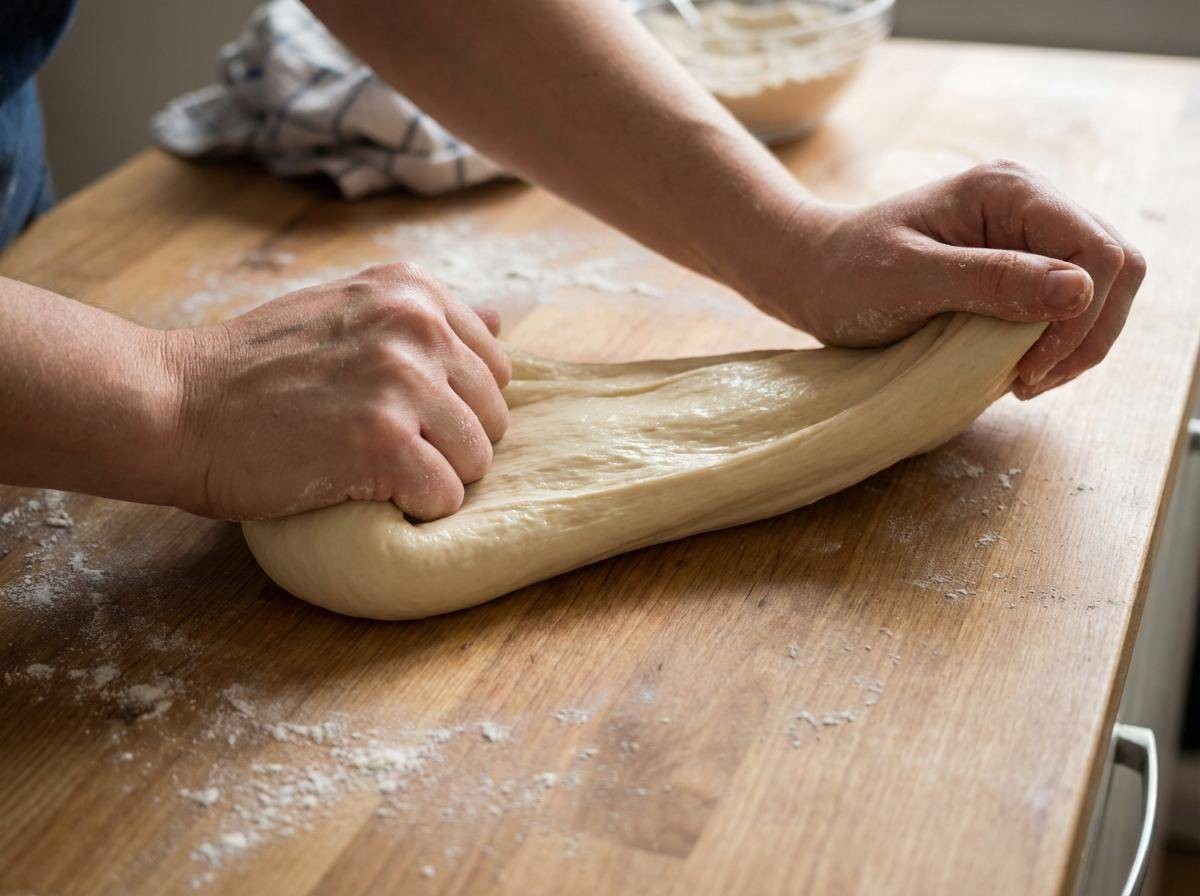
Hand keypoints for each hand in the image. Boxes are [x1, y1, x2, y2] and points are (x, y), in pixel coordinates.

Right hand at [162, 263, 510, 520]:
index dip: (455, 405)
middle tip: (384, 447)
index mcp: (413, 290)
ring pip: (479, 459)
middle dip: (450, 444)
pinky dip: (414, 509)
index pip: (495, 366)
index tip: (401, 414)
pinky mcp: (385, 440)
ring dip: (433, 478)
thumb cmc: (254, 369)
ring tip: (374, 468)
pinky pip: (446, 496)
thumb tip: (502, 318)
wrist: (176, 406)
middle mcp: (416, 325)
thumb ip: (420, 319)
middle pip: (493, 415)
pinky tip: (368, 490)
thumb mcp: (344, 312)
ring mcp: (402, 380)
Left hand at [762, 160, 1145, 399]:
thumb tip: (1080, 290)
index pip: (1096, 250)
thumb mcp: (907, 280)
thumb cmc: (846, 274)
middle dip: (1086, 334)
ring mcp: (1029, 235)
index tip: (1026, 368)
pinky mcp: (1022, 267)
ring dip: (1077, 344)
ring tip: (1021, 380)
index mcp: (1007, 191)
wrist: (813, 277)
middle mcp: (1030, 203)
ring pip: (1103, 290)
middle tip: (1026, 381)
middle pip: (1116, 268)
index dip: (1081, 316)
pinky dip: (1059, 344)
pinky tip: (1016, 369)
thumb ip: (990, 281)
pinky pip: (1072, 306)